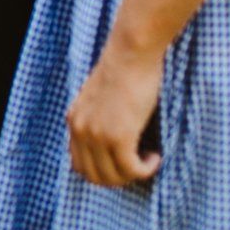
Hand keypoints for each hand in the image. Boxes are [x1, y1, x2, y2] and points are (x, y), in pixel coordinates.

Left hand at [66, 43, 163, 186]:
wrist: (131, 52)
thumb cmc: (124, 68)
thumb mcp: (99, 96)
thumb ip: (97, 118)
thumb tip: (110, 144)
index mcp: (74, 119)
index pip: (79, 165)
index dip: (102, 172)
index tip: (121, 165)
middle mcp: (81, 130)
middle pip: (94, 176)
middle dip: (117, 178)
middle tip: (136, 166)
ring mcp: (98, 135)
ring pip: (113, 177)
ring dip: (133, 175)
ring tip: (148, 160)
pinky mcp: (118, 137)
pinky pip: (131, 169)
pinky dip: (145, 170)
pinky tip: (155, 157)